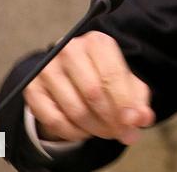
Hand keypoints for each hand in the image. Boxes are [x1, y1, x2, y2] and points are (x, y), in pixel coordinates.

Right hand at [23, 31, 154, 144]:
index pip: (112, 75)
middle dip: (110, 119)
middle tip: (121, 134)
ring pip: (75, 109)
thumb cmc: (104, 76)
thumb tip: (143, 119)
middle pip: (93, 93)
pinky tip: (84, 132)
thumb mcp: (126, 82)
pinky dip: (73, 133)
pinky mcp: (32, 88)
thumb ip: (138, 100)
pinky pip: (54, 120)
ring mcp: (48, 68)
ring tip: (105, 132)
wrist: (70, 71)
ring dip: (94, 128)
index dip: (124, 103)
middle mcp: (70, 49)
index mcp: (97, 42)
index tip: (133, 123)